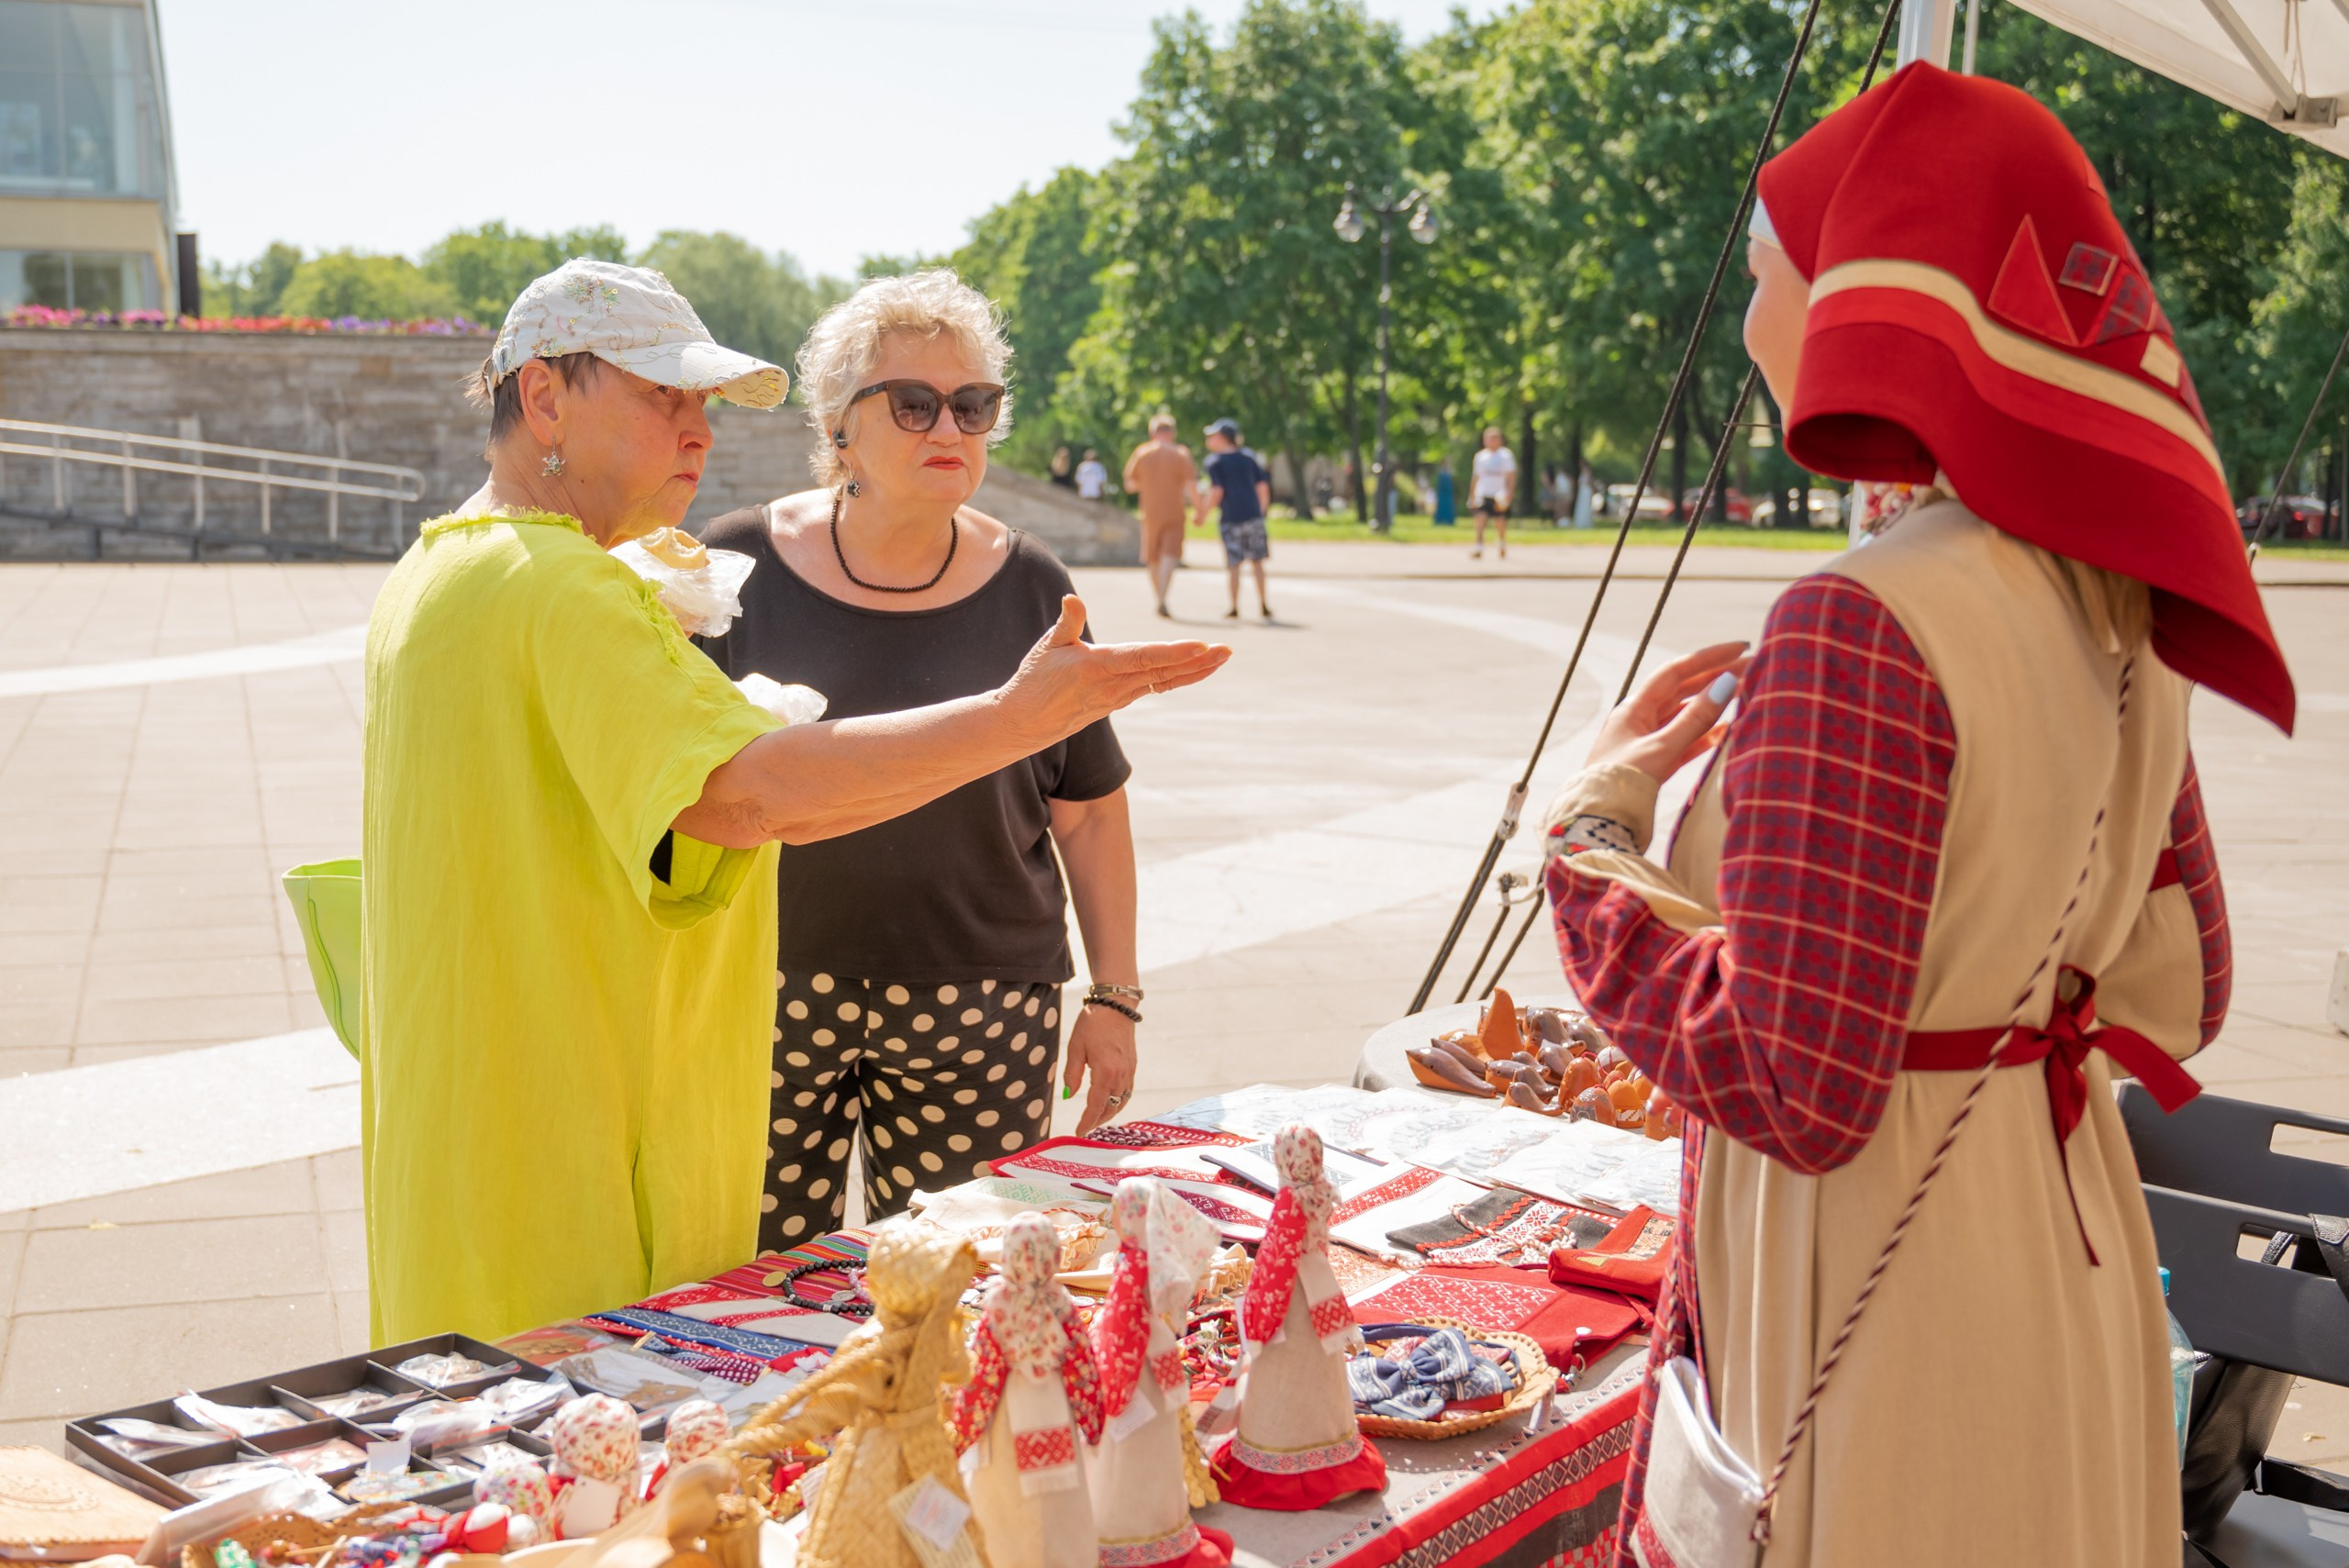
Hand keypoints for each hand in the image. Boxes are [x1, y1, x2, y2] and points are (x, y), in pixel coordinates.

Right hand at [1002, 596, 1229, 747]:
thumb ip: (1068, 622)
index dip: (1173, 653)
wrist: (1024, 723)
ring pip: (1163, 680)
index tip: (1200, 647)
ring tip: (1221, 658)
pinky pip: (1156, 687)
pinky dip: (1178, 677)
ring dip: (1194, 670)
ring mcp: (1119, 696)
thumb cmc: (1033, 680)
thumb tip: (1073, 599)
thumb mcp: (1047, 646)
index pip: (1142, 658)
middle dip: (1197, 662)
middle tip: (1227, 651)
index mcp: (1097, 667)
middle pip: (1163, 672)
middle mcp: (1113, 685)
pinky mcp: (1119, 701)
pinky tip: (1197, 669)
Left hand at [1062, 1000, 1135, 1134]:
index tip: (1078, 1132)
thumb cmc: (1093, 1024)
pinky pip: (1127, 1092)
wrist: (1116, 1006)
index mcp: (1105, 1072)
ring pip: (1121, 1102)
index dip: (1087, 1122)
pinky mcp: (1132, 1066)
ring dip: (1109, 1113)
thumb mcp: (1075, 1048)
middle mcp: (1121, 1075)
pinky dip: (1118, 1102)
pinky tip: (1109, 1102)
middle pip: (1111, 1107)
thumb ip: (1072, 1074)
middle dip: (1098, 1120)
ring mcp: (1129, 1071)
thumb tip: (1069, 1095)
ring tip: (1095, 1118)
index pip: (1096, 1106)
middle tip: (1084, 1128)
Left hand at [1587, 641, 1751, 784]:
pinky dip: (1705, 734)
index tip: (1740, 648)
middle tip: (1752, 667)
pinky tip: (1727, 730)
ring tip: (1744, 692)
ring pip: (1684, 715)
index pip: (1676, 672)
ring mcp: (1646, 742)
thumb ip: (1695, 719)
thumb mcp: (1662, 749)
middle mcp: (1639, 720)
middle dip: (1716, 676)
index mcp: (1634, 709)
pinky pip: (1683, 742)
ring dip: (1712, 704)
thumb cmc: (1620, 785)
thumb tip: (1726, 683)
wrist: (1596, 824)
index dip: (1709, 657)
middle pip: (1682, 690)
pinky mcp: (1653, 765)